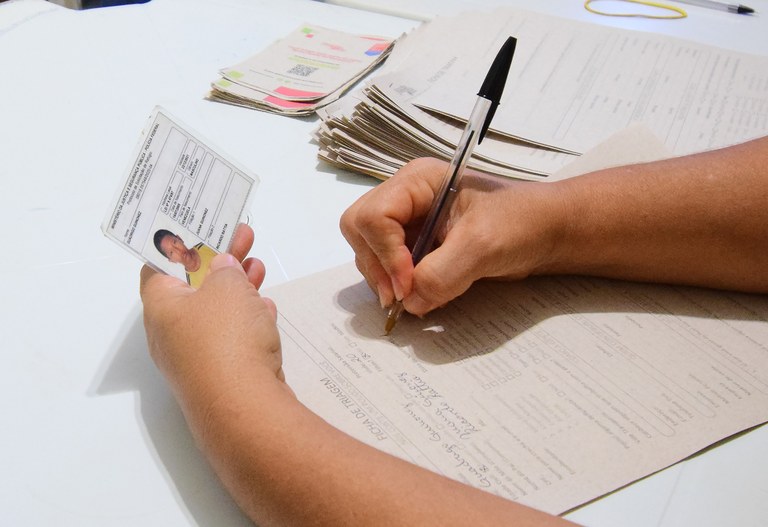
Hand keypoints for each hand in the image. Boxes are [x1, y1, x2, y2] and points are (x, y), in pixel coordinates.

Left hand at [140, 224, 288, 409]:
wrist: (244, 407)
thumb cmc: (226, 337)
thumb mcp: (226, 287)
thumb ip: (225, 269)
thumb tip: (221, 266)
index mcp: (161, 307)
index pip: (157, 266)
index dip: (178, 244)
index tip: (201, 228)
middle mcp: (171, 333)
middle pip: (192, 287)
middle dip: (220, 261)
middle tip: (244, 238)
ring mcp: (196, 357)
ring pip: (216, 312)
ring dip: (238, 288)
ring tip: (260, 268)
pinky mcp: (222, 374)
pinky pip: (231, 337)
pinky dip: (247, 318)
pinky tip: (266, 308)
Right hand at [340, 158, 566, 315]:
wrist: (547, 233)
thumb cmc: (522, 223)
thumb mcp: (483, 245)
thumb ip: (442, 273)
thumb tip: (410, 303)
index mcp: (417, 182)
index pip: (374, 215)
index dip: (385, 254)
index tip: (408, 285)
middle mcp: (406, 198)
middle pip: (360, 231)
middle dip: (377, 266)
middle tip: (401, 297)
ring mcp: (409, 223)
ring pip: (369, 252)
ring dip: (385, 280)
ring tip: (414, 299)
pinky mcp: (417, 246)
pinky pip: (389, 267)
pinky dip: (398, 286)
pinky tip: (419, 296)